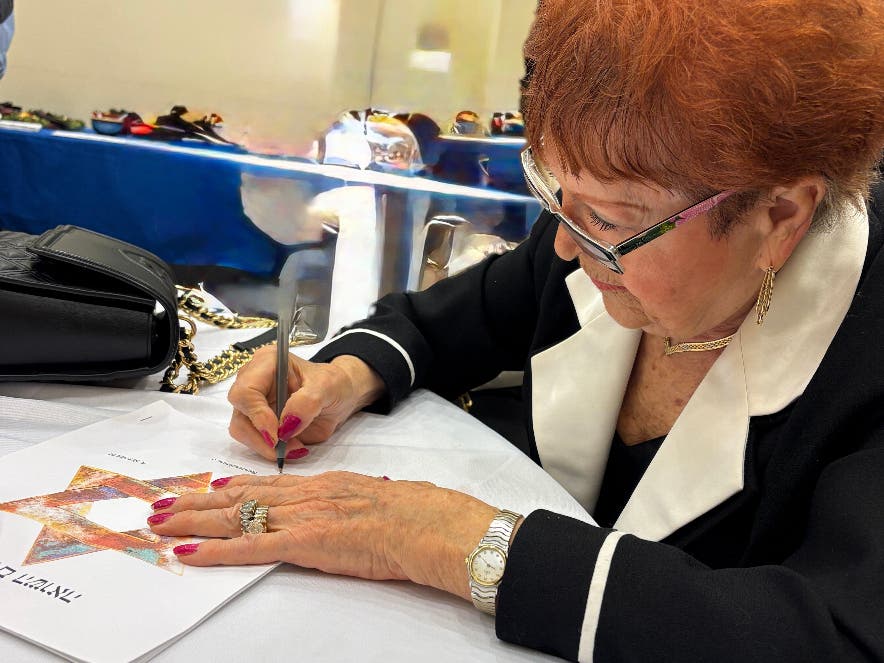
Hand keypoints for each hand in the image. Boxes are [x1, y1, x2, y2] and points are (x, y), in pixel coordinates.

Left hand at [147, 472, 497, 598]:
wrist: (429, 522)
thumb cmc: (413, 514)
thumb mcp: (374, 500)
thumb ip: (348, 505)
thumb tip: (340, 517)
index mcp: (324, 484)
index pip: (267, 482)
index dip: (231, 486)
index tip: (205, 487)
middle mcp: (307, 494)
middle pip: (241, 496)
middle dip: (196, 502)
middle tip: (162, 504)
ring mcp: (303, 516)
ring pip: (237, 516)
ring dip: (192, 521)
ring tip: (159, 522)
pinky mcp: (306, 542)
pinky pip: (251, 547)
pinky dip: (215, 551)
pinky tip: (188, 553)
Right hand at [227, 348, 384, 461]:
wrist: (340, 397)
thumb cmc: (333, 384)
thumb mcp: (328, 388)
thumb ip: (307, 402)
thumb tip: (285, 425)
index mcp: (266, 362)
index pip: (245, 391)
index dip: (257, 415)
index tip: (277, 434)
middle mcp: (253, 380)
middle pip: (240, 414)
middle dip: (262, 436)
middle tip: (288, 447)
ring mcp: (253, 402)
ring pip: (242, 430)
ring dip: (267, 446)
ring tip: (295, 447)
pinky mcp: (257, 421)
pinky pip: (253, 440)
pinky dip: (270, 449)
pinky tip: (291, 446)